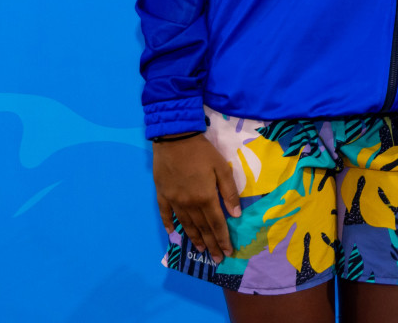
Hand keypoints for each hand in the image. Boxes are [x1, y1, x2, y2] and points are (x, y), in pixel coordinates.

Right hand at [153, 134, 240, 262]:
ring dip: (194, 238)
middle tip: (217, 259)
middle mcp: (189, 204)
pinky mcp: (162, 194)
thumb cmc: (202, 151)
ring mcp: (173, 200)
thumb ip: (229, 192)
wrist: (175, 138)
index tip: (228, 252)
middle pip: (202, 228)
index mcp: (205, 198)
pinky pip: (165, 214)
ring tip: (201, 250)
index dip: (223, 239)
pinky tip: (172, 233)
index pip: (217, 224)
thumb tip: (236, 215)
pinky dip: (169, 224)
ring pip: (185, 224)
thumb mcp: (221, 168)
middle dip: (211, 244)